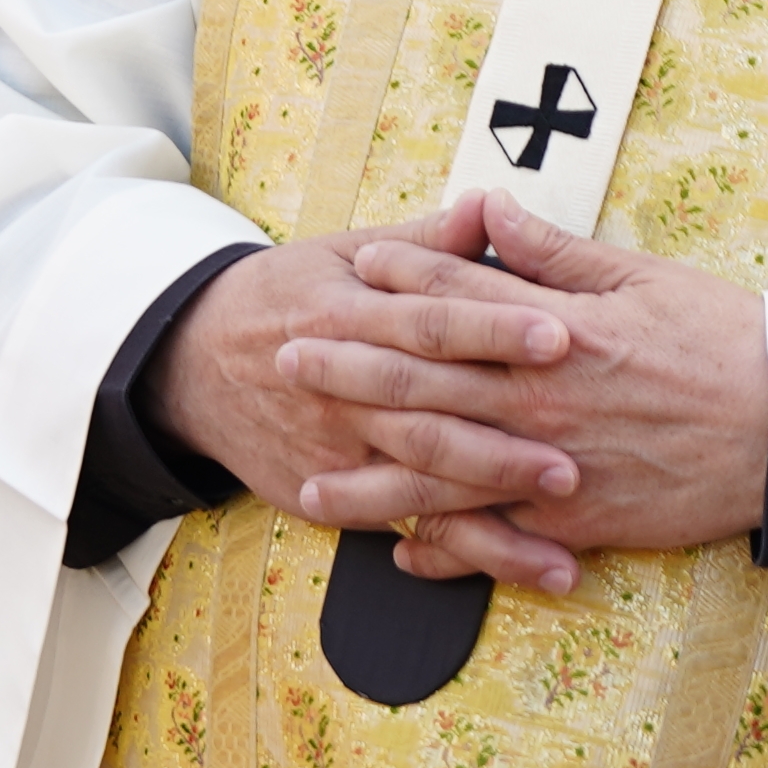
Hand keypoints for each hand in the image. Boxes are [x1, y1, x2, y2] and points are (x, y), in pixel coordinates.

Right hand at [153, 209, 585, 542]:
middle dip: (502, 439)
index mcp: (350, 313)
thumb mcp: (343, 255)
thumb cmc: (290, 298)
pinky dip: (460, 553)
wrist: (193, 364)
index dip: (495, 328)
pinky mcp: (331, 494)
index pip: (432, 321)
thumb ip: (427, 245)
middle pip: (429, 411)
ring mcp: (335, 447)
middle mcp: (342, 386)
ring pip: (419, 480)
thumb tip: (492, 204)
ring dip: (492, 511)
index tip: (561, 334)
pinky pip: (404, 524)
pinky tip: (519, 563)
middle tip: (574, 456)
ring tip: (562, 528)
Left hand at [271, 197, 767, 589]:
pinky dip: (444, 554)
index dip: (399, 282)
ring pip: (439, 479)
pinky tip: (400, 558)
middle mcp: (538, 402)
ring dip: (369, 485)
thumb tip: (491, 208)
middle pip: (423, 388)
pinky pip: (495, 541)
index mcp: (554, 334)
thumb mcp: (642, 277)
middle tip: (287, 362)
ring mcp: (551, 466)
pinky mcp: (577, 520)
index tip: (350, 267)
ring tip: (308, 488)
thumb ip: (555, 252)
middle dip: (349, 374)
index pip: (456, 302)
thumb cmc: (724, 342)